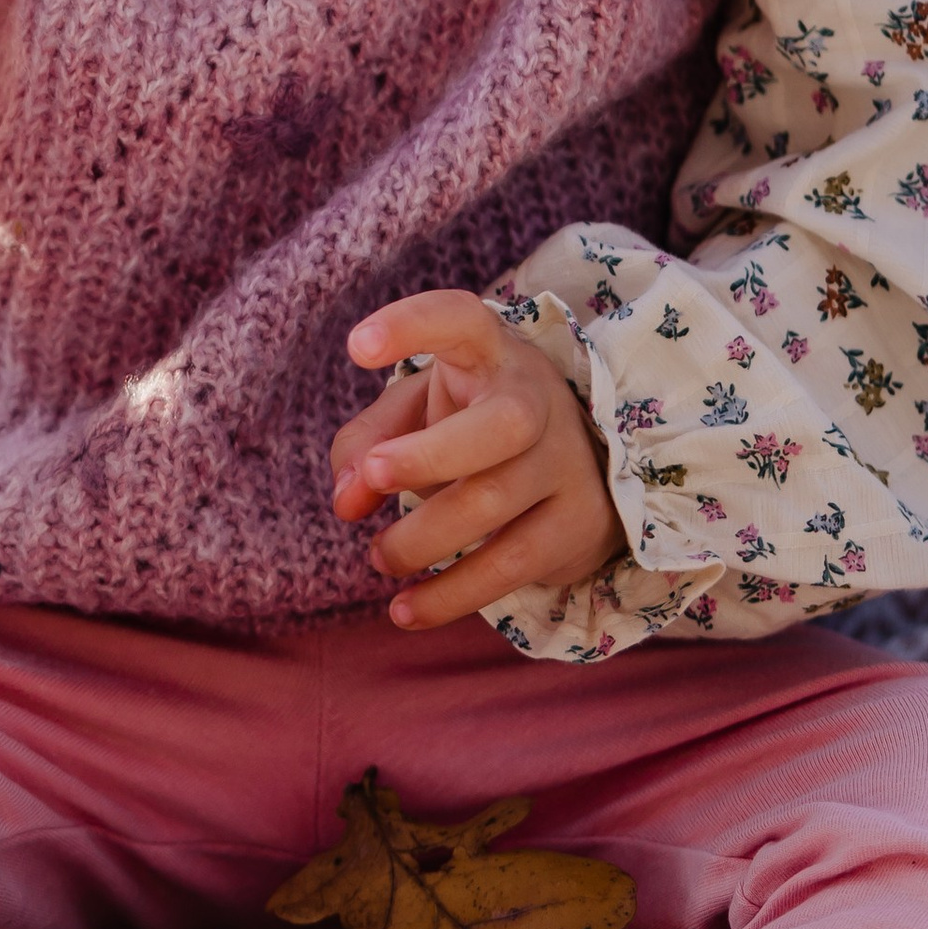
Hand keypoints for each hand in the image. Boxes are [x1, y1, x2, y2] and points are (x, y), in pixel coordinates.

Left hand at [330, 289, 622, 626]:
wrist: (582, 467)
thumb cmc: (473, 425)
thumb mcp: (420, 413)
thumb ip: (366, 443)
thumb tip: (345, 502)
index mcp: (491, 353)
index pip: (461, 319)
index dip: (412, 326)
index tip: (356, 347)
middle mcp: (537, 400)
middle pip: (501, 425)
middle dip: (428, 456)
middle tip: (373, 478)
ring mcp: (564, 464)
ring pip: (492, 503)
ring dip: (419, 539)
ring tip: (379, 555)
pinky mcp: (575, 525)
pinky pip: (508, 566)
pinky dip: (448, 596)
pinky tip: (405, 609)